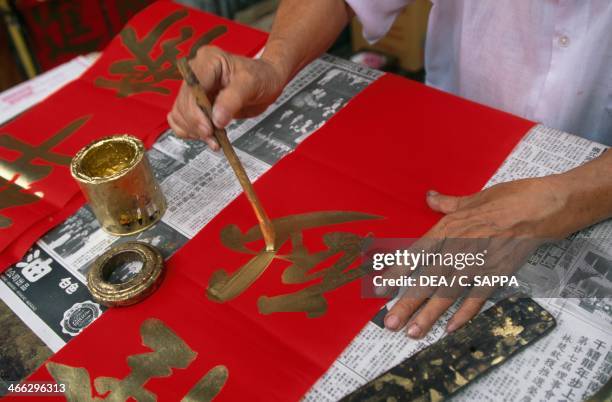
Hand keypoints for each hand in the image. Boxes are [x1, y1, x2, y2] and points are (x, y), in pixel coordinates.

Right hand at [167, 46, 286, 149]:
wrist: (267, 81)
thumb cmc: (262, 76)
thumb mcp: (251, 84)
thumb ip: (232, 100)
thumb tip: (216, 119)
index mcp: (208, 60)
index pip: (191, 89)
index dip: (196, 112)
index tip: (208, 130)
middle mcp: (196, 73)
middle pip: (183, 103)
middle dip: (197, 124)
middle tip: (214, 139)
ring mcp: (194, 89)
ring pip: (180, 114)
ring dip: (194, 131)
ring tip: (215, 139)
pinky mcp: (196, 103)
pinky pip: (182, 120)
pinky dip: (192, 131)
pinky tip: (208, 136)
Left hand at [382, 175, 576, 337]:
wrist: (542, 208)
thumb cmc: (508, 199)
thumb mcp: (472, 198)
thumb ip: (447, 203)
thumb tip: (429, 197)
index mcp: (448, 229)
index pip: (415, 254)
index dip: (396, 272)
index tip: (379, 287)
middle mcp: (458, 249)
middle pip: (427, 279)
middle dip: (407, 302)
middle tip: (390, 322)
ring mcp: (477, 265)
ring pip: (447, 294)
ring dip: (429, 314)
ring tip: (413, 332)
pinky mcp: (497, 275)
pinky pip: (476, 299)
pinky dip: (464, 315)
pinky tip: (450, 329)